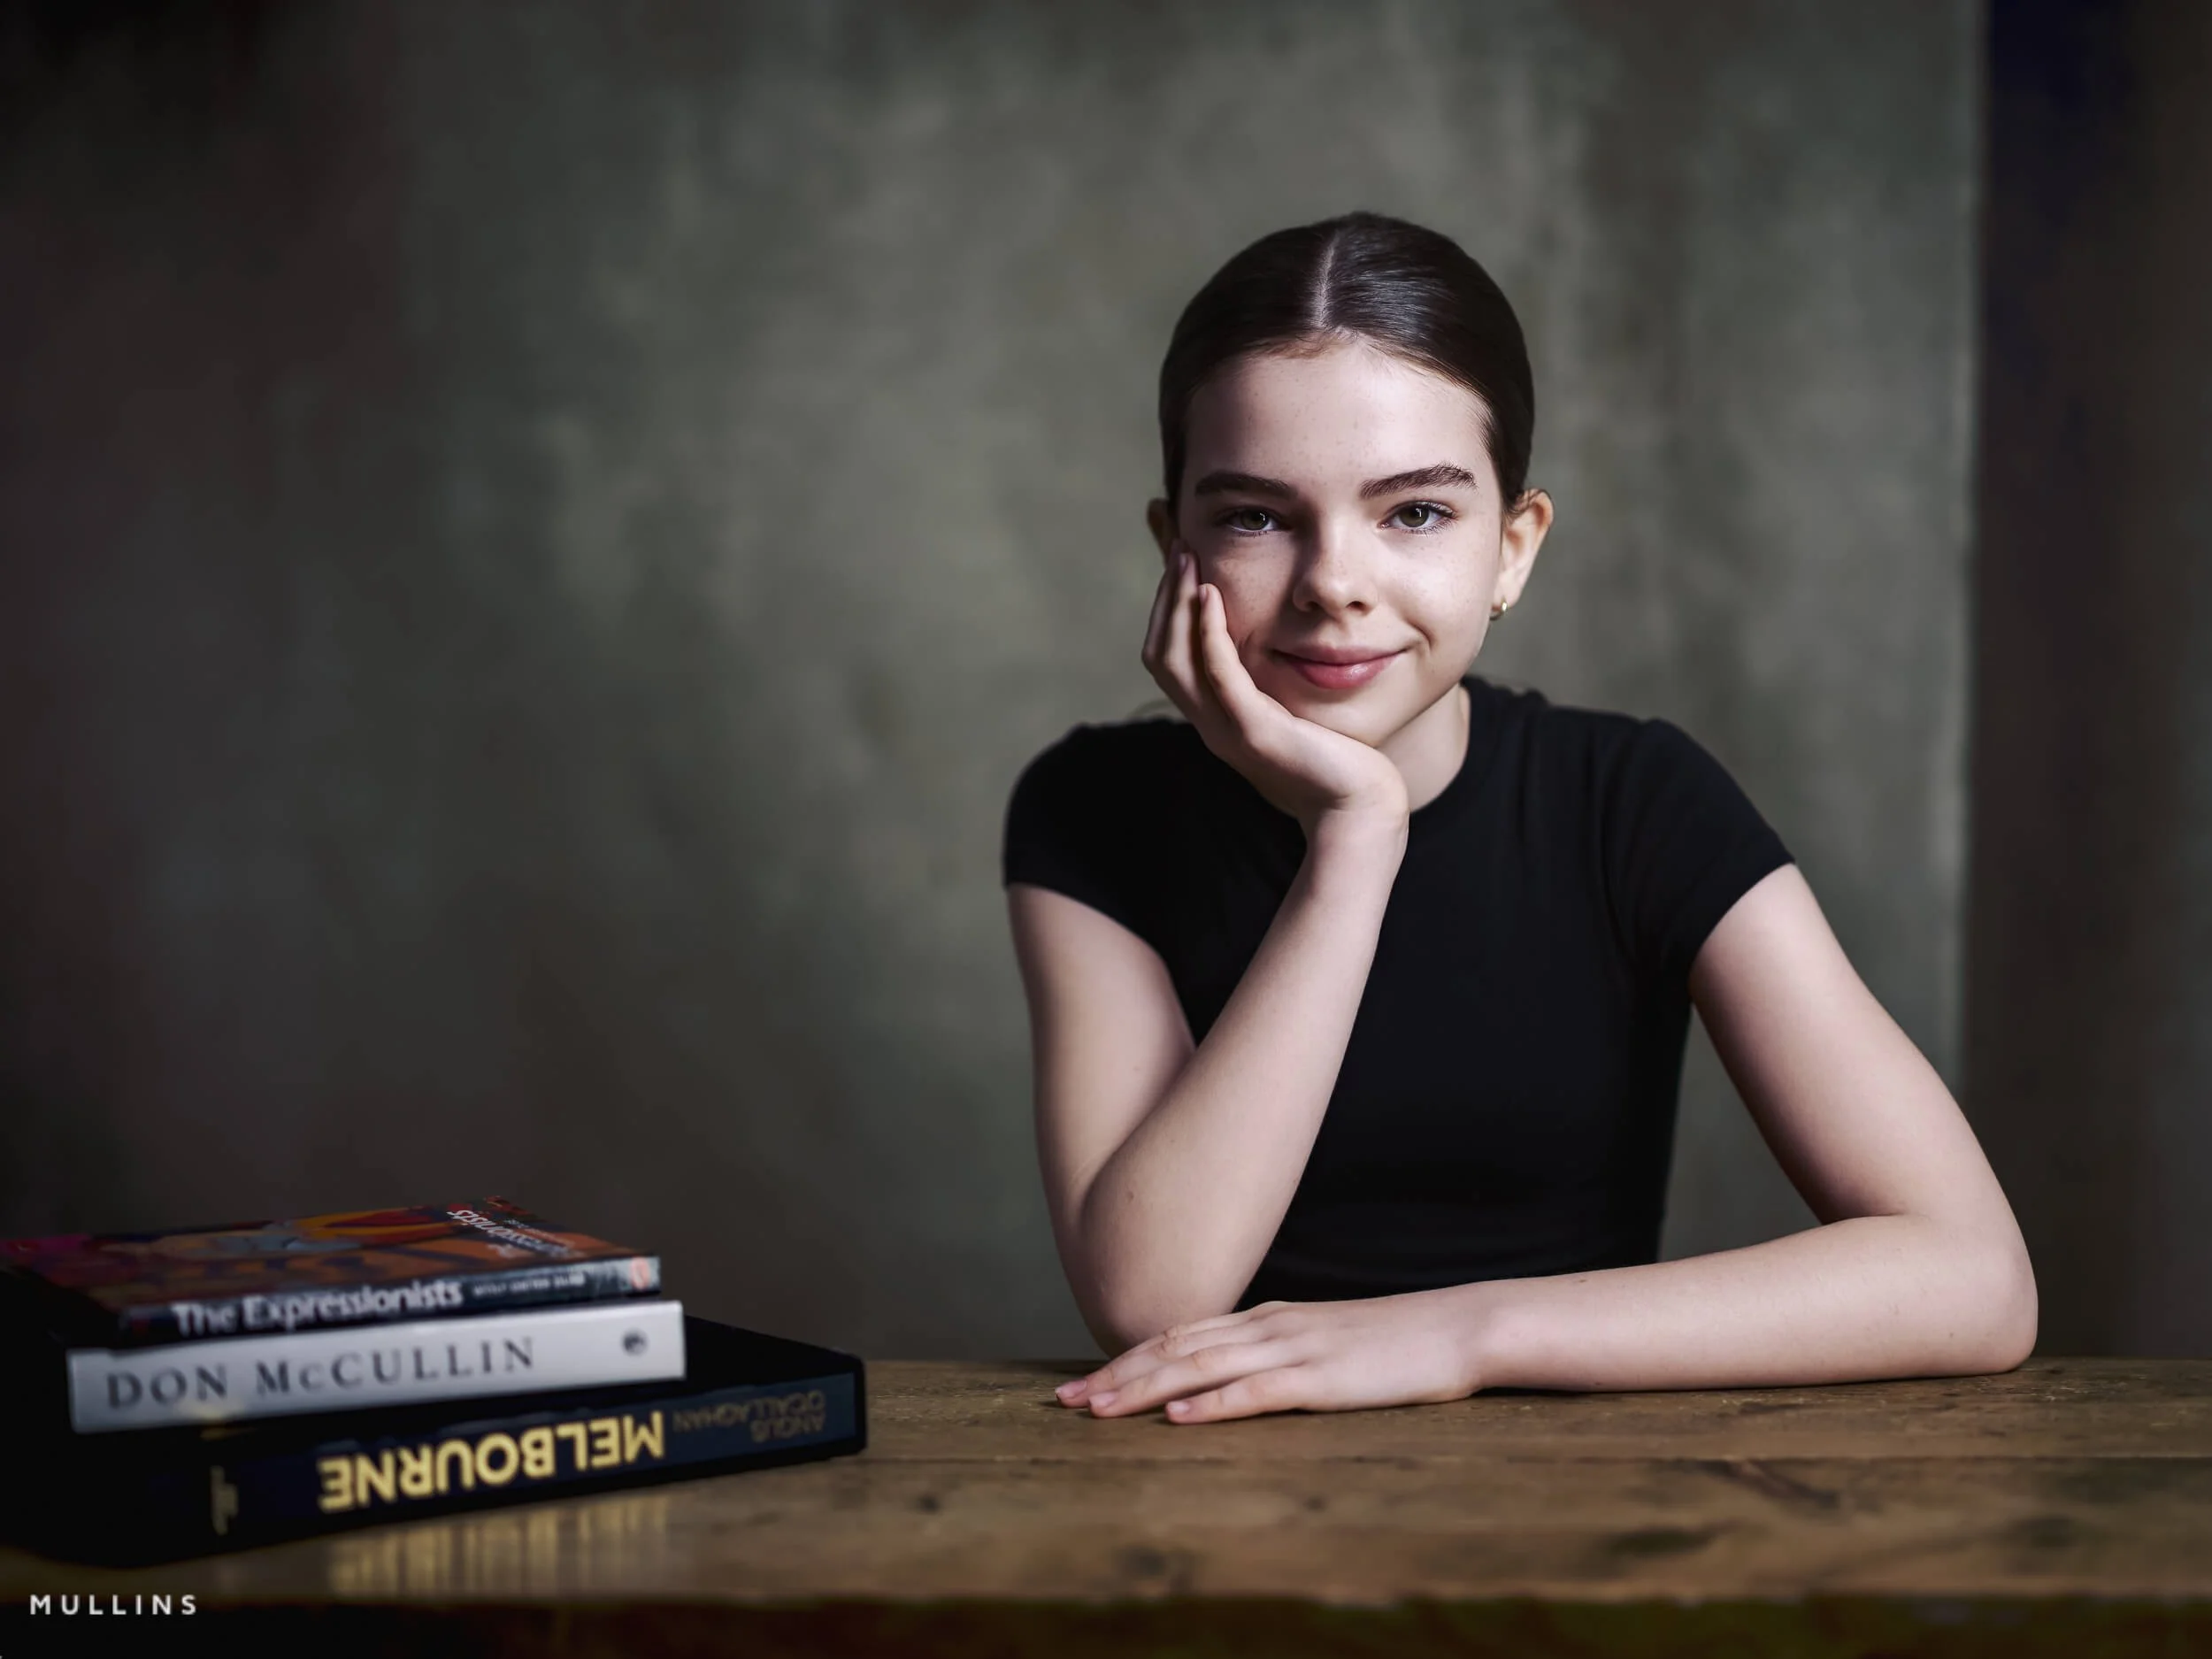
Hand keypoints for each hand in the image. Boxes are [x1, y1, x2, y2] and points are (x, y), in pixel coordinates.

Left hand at [1052, 1291, 1480, 1423]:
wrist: (1457, 1328)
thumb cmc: (1392, 1344)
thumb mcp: (1320, 1343)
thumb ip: (1273, 1354)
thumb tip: (1227, 1378)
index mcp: (1265, 1319)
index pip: (1178, 1336)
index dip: (1125, 1359)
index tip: (1081, 1385)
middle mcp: (1268, 1326)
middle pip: (1174, 1349)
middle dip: (1115, 1376)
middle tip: (1063, 1402)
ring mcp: (1294, 1349)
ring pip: (1201, 1367)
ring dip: (1144, 1388)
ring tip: (1099, 1408)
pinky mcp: (1323, 1378)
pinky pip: (1258, 1391)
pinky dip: (1213, 1404)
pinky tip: (1180, 1419)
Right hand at [1141, 545, 1407, 837]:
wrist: (1358, 808)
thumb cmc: (1337, 759)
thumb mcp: (1296, 712)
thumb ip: (1277, 682)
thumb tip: (1280, 641)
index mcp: (1217, 719)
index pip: (1169, 658)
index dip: (1167, 609)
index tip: (1184, 562)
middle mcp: (1212, 725)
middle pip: (1161, 655)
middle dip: (1166, 598)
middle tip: (1180, 548)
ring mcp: (1227, 731)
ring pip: (1175, 663)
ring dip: (1177, 606)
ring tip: (1189, 561)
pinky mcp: (1255, 733)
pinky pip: (1219, 676)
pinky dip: (1209, 633)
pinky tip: (1213, 596)